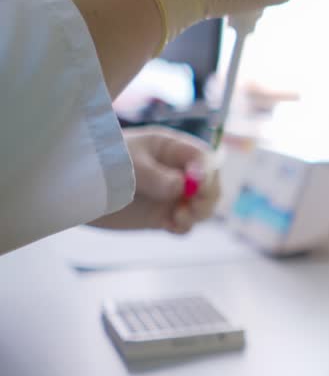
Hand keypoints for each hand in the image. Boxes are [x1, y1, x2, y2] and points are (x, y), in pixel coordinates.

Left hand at [91, 127, 219, 234]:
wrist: (73, 189)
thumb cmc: (99, 162)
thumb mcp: (127, 163)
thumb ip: (155, 175)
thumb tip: (181, 187)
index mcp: (171, 149)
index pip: (203, 158)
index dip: (206, 172)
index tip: (197, 185)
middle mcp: (177, 171)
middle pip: (210, 184)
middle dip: (208, 196)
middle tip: (193, 207)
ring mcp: (171, 195)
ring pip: (202, 206)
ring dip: (198, 214)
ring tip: (179, 218)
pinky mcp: (162, 215)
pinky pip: (185, 223)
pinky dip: (184, 227)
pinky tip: (171, 226)